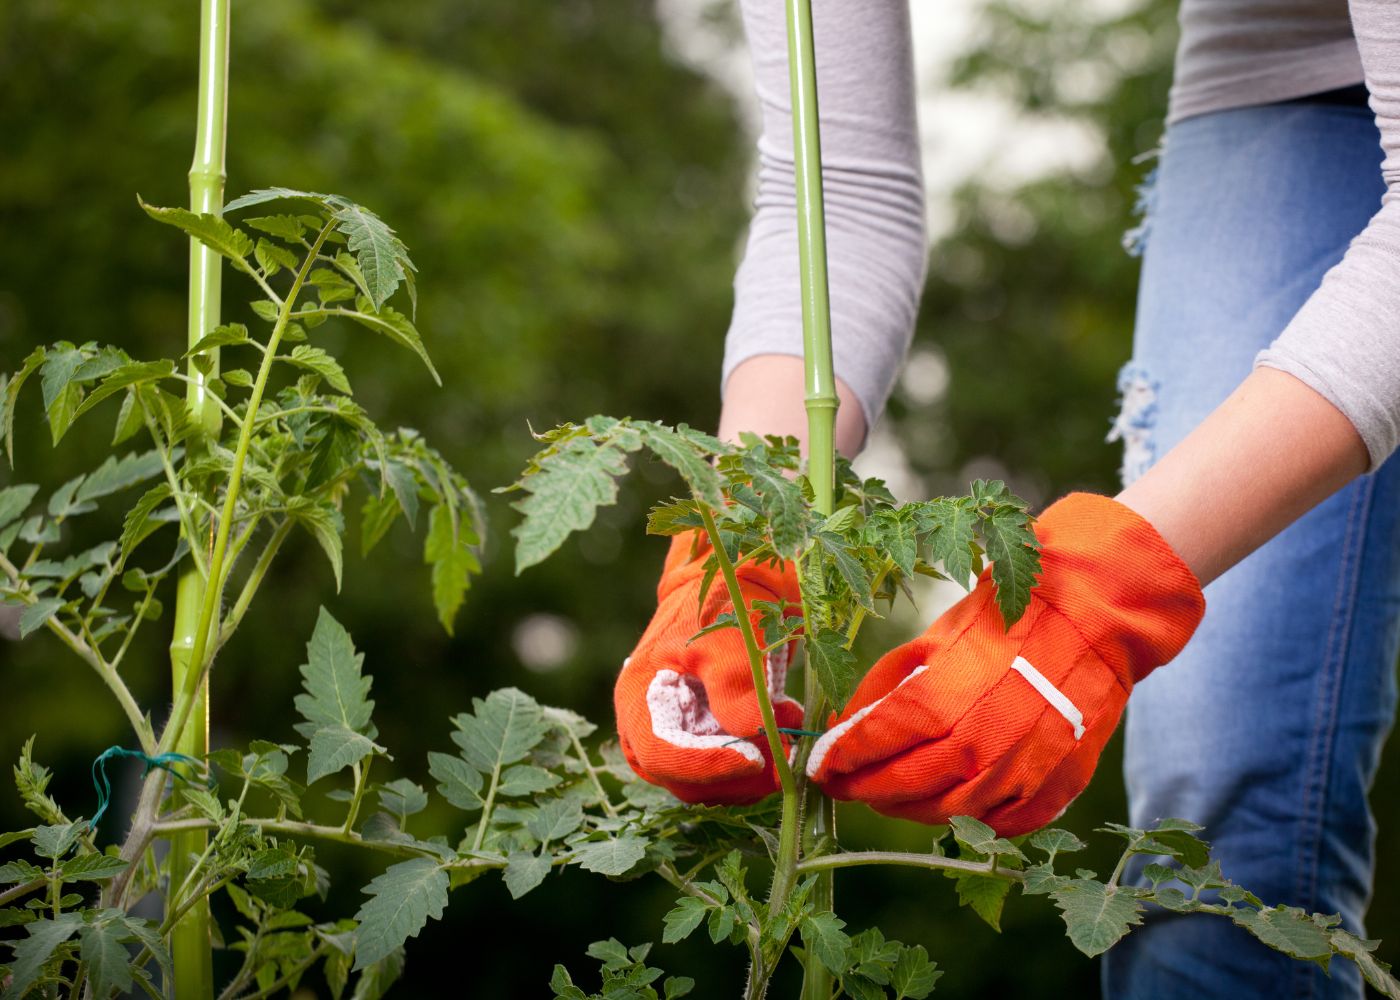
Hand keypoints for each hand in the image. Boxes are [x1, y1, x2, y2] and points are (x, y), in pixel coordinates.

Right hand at [615, 531, 803, 803]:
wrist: (740, 582)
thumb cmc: (727, 601)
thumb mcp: (731, 635)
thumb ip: (734, 683)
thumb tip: (748, 733)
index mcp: (640, 697)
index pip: (660, 755)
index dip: (704, 765)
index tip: (753, 758)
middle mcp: (650, 725)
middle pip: (682, 780)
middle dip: (734, 774)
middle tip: (782, 752)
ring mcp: (678, 736)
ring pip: (707, 784)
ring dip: (750, 772)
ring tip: (788, 730)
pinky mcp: (706, 740)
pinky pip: (726, 772)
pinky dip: (758, 762)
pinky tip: (784, 728)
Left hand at [806, 493, 1204, 835]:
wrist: (1094, 620)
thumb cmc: (1007, 619)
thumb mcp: (935, 637)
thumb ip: (888, 684)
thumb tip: (847, 725)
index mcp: (946, 697)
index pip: (876, 742)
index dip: (842, 758)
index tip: (819, 766)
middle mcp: (983, 743)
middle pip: (905, 786)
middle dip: (866, 789)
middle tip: (845, 785)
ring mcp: (1022, 772)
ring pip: (948, 812)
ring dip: (910, 807)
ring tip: (890, 794)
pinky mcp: (1055, 788)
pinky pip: (1000, 824)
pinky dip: (968, 818)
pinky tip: (949, 801)